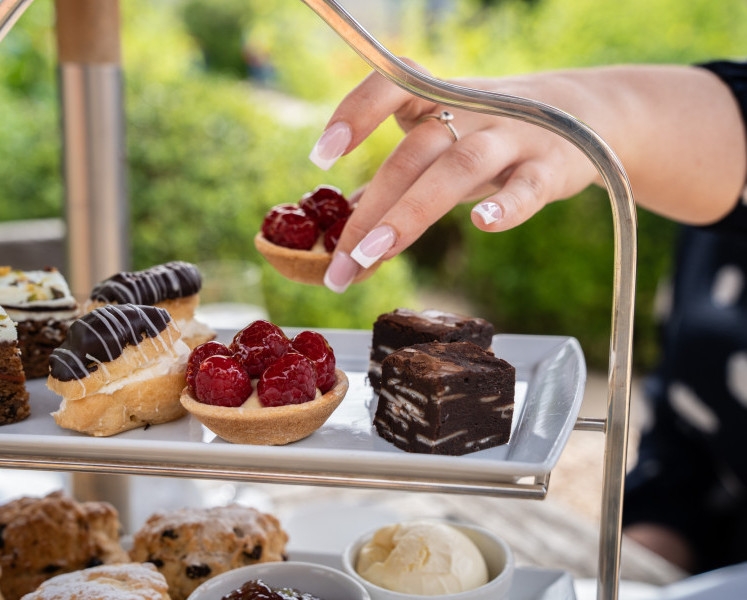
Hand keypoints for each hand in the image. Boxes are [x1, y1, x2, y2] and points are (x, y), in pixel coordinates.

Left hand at [311, 62, 745, 292]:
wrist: (587, 115)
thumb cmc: (493, 134)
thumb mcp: (443, 143)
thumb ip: (396, 178)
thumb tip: (343, 215)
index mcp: (436, 100)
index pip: (390, 87)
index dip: (354, 114)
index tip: (321, 157)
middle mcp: (469, 112)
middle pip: (412, 155)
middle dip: (370, 211)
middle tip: (339, 264)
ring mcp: (512, 137)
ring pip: (457, 169)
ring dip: (411, 213)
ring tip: (373, 255)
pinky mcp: (551, 167)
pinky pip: (528, 185)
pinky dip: (507, 205)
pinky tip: (483, 224)